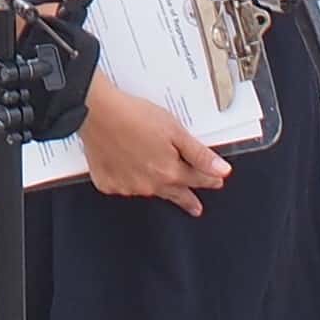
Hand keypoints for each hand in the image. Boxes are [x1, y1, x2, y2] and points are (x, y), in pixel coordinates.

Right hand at [76, 82, 230, 216]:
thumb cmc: (133, 116)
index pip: (197, 180)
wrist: (97, 112)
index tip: (215, 182)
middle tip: (194, 207)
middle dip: (187, 199)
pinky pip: (123, 187)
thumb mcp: (174, 130)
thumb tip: (222, 171)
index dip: (209, 180)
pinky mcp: (107, 183)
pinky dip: (128, 179)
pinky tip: (128, 167)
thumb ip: (199, 154)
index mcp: (169, 172)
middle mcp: (149, 185)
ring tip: (158, 178)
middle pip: (175, 193)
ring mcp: (127, 186)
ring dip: (156, 186)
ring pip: (148, 190)